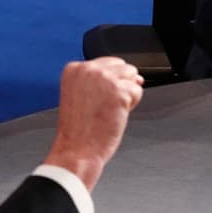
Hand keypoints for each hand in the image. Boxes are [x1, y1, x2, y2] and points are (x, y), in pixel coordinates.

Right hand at [43, 58, 143, 190]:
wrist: (77, 150)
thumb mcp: (81, 94)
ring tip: (109, 110)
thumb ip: (102, 80)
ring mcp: (104, 79)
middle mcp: (88, 69)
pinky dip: (132, 105)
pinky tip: (115, 115)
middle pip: (122, 66)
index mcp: (74, 69)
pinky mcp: (118, 91)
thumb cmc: (79, 130)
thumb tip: (135, 75)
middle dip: (121, 85)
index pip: (107, 63)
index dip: (110, 83)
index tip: (99, 99)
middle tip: (105, 107)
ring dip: (127, 94)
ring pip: (132, 77)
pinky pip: (137, 91)